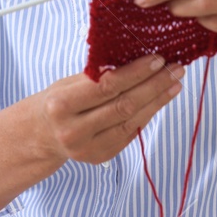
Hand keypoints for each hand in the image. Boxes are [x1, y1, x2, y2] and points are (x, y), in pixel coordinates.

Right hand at [30, 55, 186, 164]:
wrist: (41, 136)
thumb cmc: (57, 102)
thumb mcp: (69, 83)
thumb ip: (98, 76)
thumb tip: (137, 59)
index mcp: (61, 106)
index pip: (107, 86)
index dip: (136, 72)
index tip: (158, 59)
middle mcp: (74, 130)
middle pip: (124, 105)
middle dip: (154, 85)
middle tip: (175, 69)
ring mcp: (88, 148)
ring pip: (132, 121)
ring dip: (157, 101)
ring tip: (174, 83)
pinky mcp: (101, 157)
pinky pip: (131, 133)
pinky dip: (147, 114)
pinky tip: (159, 100)